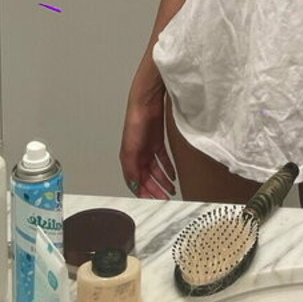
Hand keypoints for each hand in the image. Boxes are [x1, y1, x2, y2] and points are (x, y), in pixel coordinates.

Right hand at [119, 75, 176, 197]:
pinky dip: (168, 168)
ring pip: (155, 170)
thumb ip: (132, 167)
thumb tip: (135, 185)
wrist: (147, 100)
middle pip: (146, 177)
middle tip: (164, 199)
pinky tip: (173, 175)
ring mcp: (148, 147)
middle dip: (154, 189)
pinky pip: (163, 159)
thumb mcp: (131, 148)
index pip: (134, 180)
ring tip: (171, 190)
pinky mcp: (158, 140)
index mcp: (128, 156)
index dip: (142, 192)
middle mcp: (138, 153)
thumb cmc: (135, 119)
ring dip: (162, 181)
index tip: (151, 201)